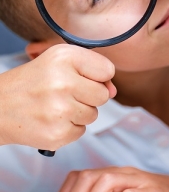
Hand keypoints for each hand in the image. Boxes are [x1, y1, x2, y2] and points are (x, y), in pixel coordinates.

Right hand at [0, 44, 115, 149]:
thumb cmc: (32, 82)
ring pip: (93, 114)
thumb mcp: (59, 61)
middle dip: (88, 96)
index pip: (107, 70)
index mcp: (64, 57)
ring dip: (78, 113)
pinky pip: (82, 131)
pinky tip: (51, 119)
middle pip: (103, 95)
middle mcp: (62, 81)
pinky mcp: (57, 133)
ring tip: (55, 106)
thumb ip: (93, 69)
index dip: (97, 76)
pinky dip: (69, 128)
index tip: (80, 78)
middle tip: (65, 94)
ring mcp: (60, 110)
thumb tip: (113, 91)